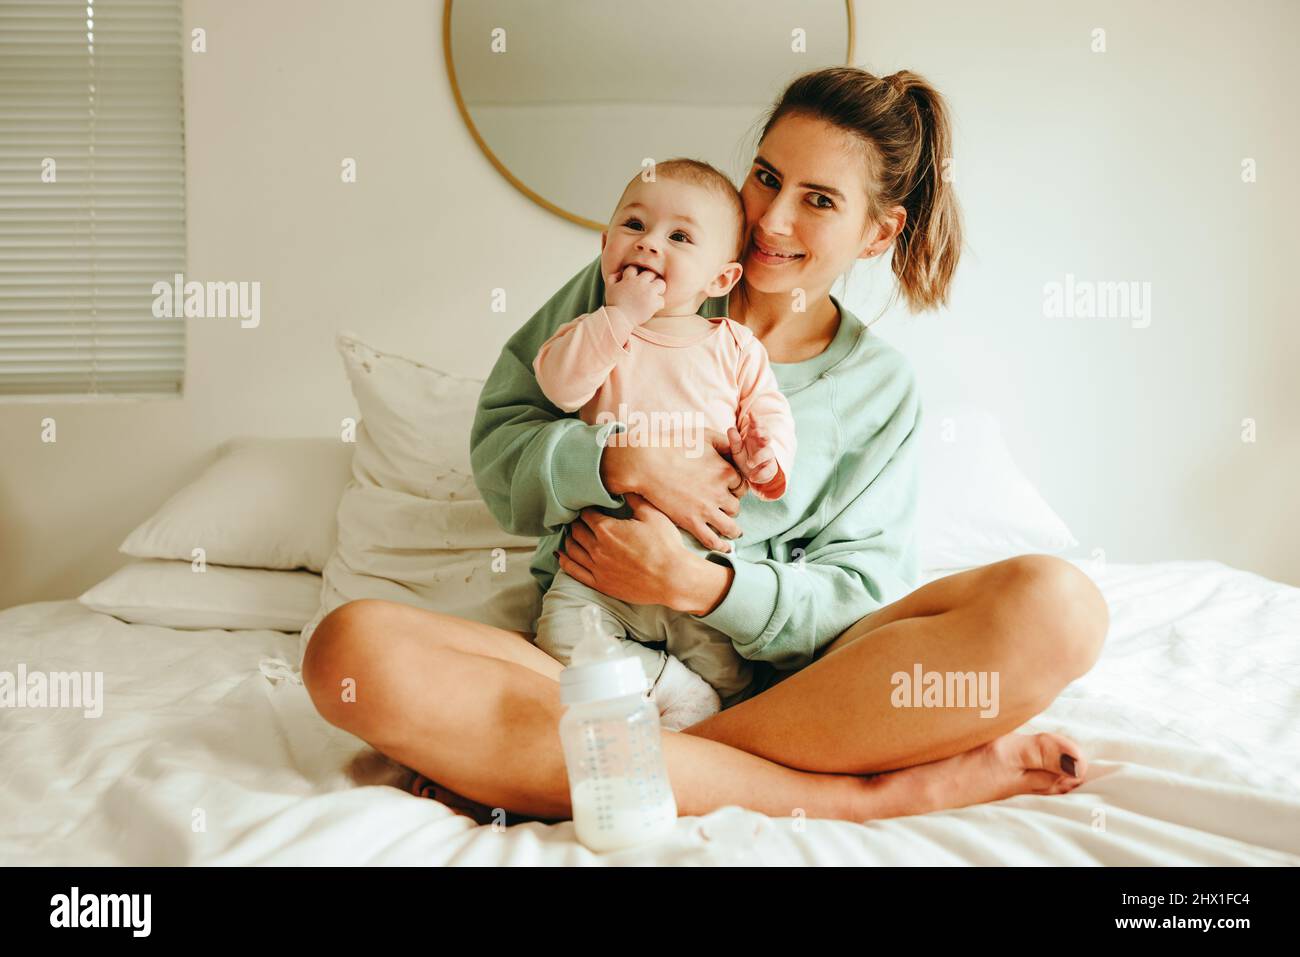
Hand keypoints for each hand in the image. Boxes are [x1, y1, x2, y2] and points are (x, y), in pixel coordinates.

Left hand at [556, 493, 721, 610]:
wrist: (673, 579)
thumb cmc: (666, 546)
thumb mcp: (653, 516)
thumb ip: (635, 500)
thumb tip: (625, 488)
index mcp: (607, 529)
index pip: (586, 514)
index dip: (587, 508)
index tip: (589, 506)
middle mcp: (597, 548)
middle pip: (576, 531)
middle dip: (577, 523)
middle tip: (580, 520)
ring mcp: (597, 568)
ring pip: (572, 550)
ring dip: (570, 539)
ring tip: (572, 534)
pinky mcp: (601, 584)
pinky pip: (574, 572)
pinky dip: (565, 561)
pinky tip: (561, 556)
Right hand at [601, 428, 747, 551]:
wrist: (646, 462)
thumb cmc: (673, 444)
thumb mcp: (704, 435)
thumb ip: (724, 442)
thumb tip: (737, 447)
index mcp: (726, 471)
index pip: (741, 485)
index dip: (735, 488)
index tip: (729, 490)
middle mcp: (720, 492)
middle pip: (736, 506)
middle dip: (731, 506)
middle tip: (723, 507)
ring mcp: (706, 509)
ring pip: (730, 526)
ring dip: (733, 529)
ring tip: (733, 532)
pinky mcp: (691, 522)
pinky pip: (712, 540)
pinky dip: (721, 546)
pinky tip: (725, 548)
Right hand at [604, 265, 665, 324]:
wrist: (619, 319)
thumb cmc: (613, 305)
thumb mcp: (609, 288)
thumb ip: (613, 277)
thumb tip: (620, 273)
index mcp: (629, 278)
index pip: (636, 268)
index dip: (637, 273)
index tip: (637, 279)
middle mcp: (640, 282)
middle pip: (651, 273)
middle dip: (651, 279)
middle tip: (649, 287)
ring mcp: (648, 292)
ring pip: (661, 283)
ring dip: (659, 289)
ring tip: (655, 295)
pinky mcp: (654, 303)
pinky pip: (662, 300)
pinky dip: (659, 304)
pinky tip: (653, 308)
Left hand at [728, 413, 785, 497]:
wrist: (752, 475)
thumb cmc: (745, 457)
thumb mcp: (736, 450)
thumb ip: (734, 441)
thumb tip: (731, 429)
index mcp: (754, 437)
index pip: (756, 426)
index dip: (755, 420)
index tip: (751, 414)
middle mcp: (763, 444)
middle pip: (767, 435)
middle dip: (763, 433)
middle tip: (756, 432)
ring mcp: (768, 455)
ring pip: (768, 452)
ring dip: (759, 457)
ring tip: (749, 463)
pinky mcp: (771, 468)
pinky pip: (769, 469)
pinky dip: (761, 473)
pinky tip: (753, 477)